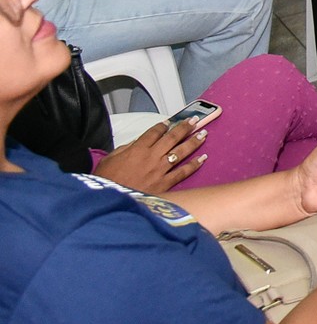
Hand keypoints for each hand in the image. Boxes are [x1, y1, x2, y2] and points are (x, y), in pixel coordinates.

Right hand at [94, 116, 210, 192]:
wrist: (110, 202)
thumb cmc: (106, 181)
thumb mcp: (109, 159)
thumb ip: (125, 148)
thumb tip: (137, 142)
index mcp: (137, 149)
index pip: (154, 132)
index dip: (163, 125)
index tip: (170, 121)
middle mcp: (152, 157)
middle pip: (172, 138)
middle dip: (184, 127)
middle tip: (195, 120)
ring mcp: (160, 170)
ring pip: (181, 152)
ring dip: (193, 142)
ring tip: (203, 134)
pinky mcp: (165, 184)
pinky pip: (183, 172)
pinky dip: (194, 165)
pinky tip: (203, 158)